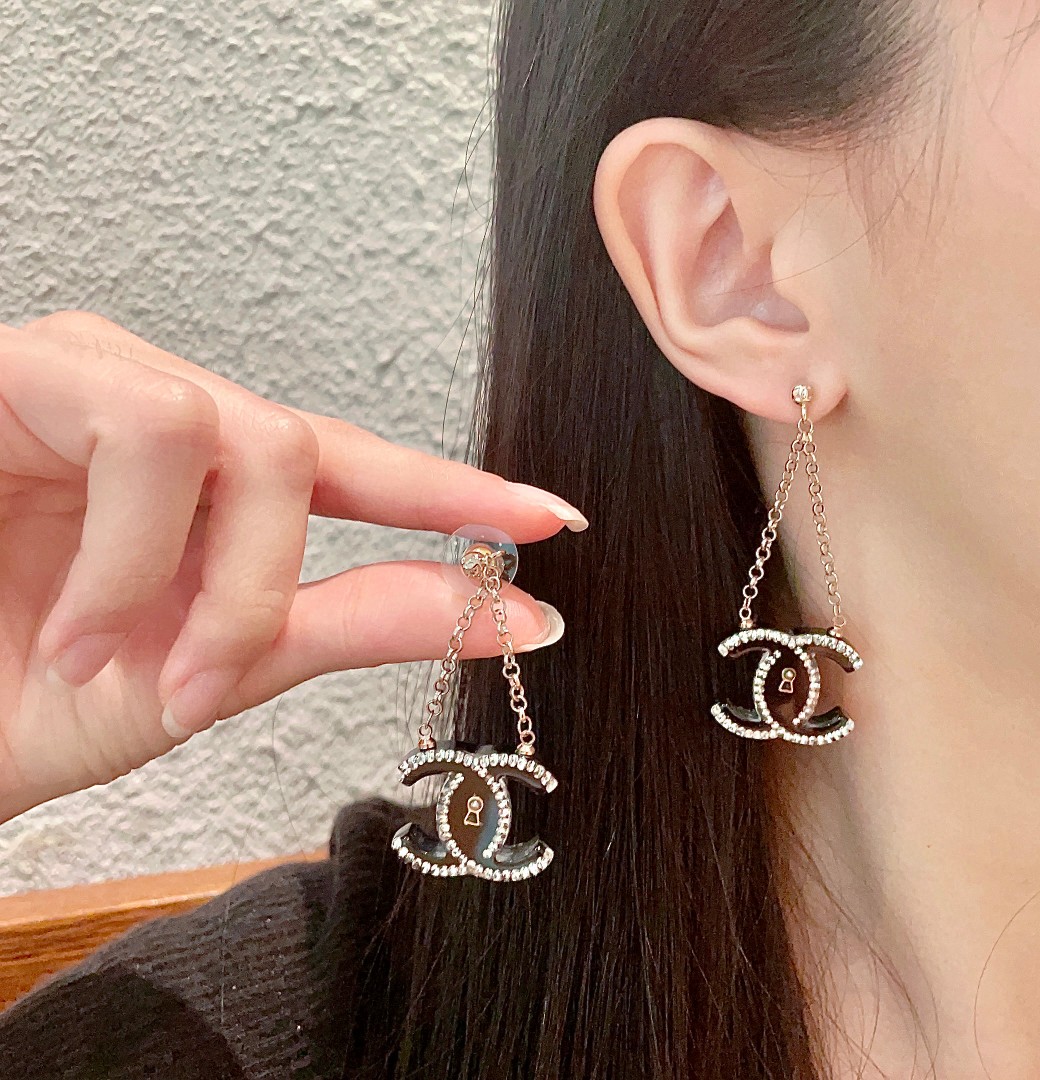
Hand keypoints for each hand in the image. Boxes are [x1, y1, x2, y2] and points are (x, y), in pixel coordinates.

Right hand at [0, 312, 584, 821]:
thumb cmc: (24, 696)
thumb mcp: (214, 671)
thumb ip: (361, 621)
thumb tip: (517, 611)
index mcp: (212, 487)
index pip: (356, 467)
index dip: (454, 488)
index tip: (552, 517)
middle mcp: (162, 417)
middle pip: (298, 450)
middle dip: (265, 589)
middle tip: (197, 684)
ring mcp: (91, 379)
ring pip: (242, 434)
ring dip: (197, 580)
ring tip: (108, 655)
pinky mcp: (24, 369)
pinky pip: (150, 430)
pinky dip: (131, 558)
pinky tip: (67, 623)